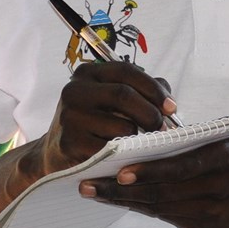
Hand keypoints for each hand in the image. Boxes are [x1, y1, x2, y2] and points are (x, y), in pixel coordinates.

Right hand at [38, 61, 175, 177]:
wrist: (57, 152)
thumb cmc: (95, 124)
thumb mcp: (113, 101)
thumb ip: (142, 93)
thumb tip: (168, 101)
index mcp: (88, 73)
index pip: (127, 71)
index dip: (154, 88)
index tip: (171, 107)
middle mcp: (75, 90)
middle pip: (124, 95)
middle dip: (151, 113)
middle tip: (162, 128)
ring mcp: (70, 116)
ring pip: (122, 126)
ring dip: (138, 138)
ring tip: (140, 143)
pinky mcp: (70, 142)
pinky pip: (111, 150)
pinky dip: (124, 154)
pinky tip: (125, 156)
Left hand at [80, 127, 228, 227]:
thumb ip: (197, 137)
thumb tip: (153, 133)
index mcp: (226, 159)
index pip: (179, 168)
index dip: (146, 172)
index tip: (117, 172)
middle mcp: (220, 189)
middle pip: (162, 193)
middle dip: (121, 191)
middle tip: (88, 186)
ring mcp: (215, 214)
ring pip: (162, 209)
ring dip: (127, 202)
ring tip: (96, 194)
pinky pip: (172, 218)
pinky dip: (147, 208)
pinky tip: (125, 202)